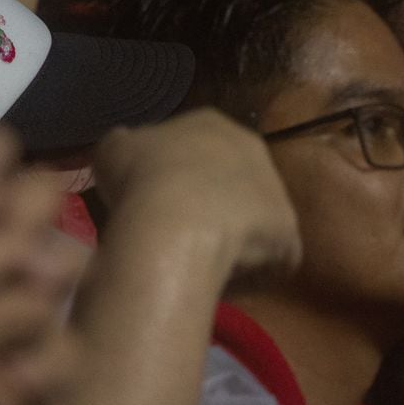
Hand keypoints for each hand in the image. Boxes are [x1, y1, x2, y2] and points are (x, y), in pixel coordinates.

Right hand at [92, 110, 301, 281]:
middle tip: (177, 230)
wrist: (178, 220)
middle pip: (232, 181)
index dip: (174, 173)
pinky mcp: (289, 239)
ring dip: (230, 238)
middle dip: (208, 204)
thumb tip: (130, 152)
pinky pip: (266, 260)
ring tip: (196, 258)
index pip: (197, 146)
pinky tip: (218, 280)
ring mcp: (279, 196)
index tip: (155, 197)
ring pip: (252, 221)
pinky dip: (244, 273)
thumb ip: (128, 149)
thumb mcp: (114, 150)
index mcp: (212, 124)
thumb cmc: (142, 177)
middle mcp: (255, 152)